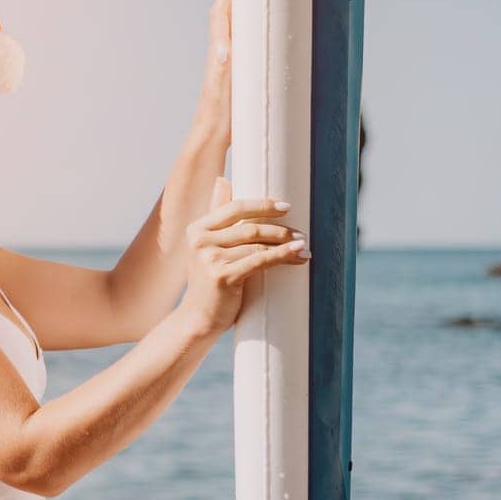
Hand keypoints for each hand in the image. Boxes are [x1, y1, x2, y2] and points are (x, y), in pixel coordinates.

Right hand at [182, 177, 308, 336]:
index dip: (262, 205)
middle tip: (301, 232)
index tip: (286, 207)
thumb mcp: (208, 248)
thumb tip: (223, 180)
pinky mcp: (222, 276)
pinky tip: (298, 254)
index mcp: (197, 229)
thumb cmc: (210, 285)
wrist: (198, 320)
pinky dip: (282, 256)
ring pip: (257, 243)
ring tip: (303, 245)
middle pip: (249, 226)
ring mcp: (210, 259)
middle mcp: (200, 241)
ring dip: (285, 243)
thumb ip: (217, 219)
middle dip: (279, 228)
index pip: (234, 208)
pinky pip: (260, 260)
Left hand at [199, 0, 231, 134]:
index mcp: (220, 52)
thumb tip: (222, 49)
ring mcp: (224, 61)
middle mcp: (220, 52)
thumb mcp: (223, 91)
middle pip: (225, 10)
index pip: (223, 12)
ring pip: (229, 23)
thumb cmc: (220, 118)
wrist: (209, 137)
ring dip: (234, 1)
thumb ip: (223, 69)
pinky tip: (245, 23)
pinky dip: (238, 23)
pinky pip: (235, 39)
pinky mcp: (230, 71)